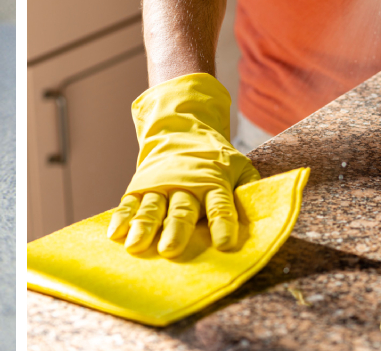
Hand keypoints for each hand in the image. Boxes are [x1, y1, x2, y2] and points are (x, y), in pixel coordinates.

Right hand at [106, 73, 259, 257]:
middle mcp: (185, 184)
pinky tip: (115, 234)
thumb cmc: (214, 159)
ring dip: (143, 227)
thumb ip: (250, 187)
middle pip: (182, 210)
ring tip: (135, 247)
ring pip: (152, 208)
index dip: (223, 224)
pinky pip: (129, 203)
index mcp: (213, 181)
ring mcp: (160, 185)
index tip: (225, 244)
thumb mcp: (238, 166)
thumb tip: (265, 209)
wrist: (180, 130)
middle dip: (176, 230)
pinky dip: (121, 218)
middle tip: (170, 250)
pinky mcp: (140, 187)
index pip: (220, 205)